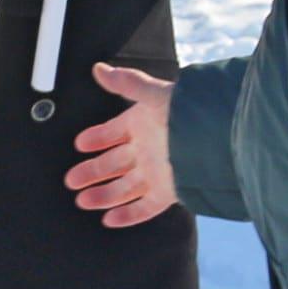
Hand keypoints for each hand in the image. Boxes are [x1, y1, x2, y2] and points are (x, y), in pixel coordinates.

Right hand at [65, 62, 175, 227]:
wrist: (216, 139)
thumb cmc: (187, 113)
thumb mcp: (153, 95)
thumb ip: (126, 83)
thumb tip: (99, 68)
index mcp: (143, 124)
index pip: (113, 132)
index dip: (96, 138)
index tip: (80, 144)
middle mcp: (148, 150)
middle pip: (114, 164)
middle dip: (92, 172)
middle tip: (72, 180)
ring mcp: (157, 173)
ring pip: (124, 187)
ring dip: (103, 195)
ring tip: (82, 201)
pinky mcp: (168, 193)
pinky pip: (144, 207)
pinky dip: (128, 215)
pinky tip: (109, 219)